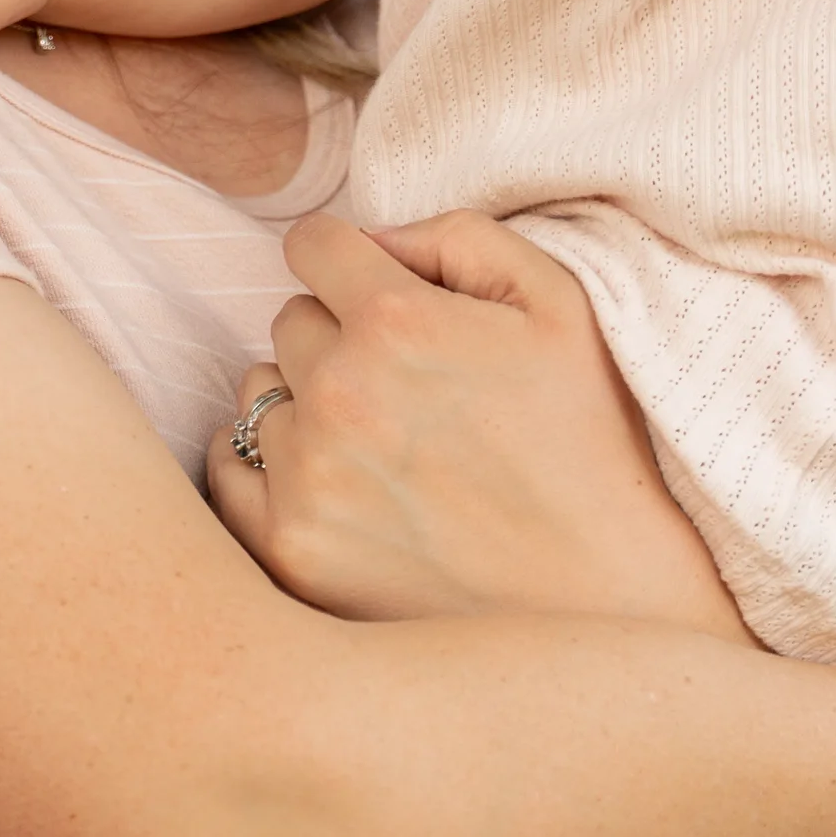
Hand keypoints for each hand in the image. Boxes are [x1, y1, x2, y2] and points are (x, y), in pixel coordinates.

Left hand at [205, 209, 748, 634]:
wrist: (606, 598)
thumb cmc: (590, 441)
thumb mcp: (558, 303)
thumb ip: (457, 238)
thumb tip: (374, 240)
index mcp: (396, 320)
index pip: (310, 245)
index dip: (346, 261)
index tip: (371, 292)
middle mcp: (339, 393)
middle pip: (289, 324)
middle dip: (337, 339)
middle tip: (408, 390)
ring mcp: (308, 477)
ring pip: (258, 397)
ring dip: (305, 408)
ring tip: (385, 450)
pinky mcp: (291, 550)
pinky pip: (229, 474)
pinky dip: (266, 470)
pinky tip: (332, 486)